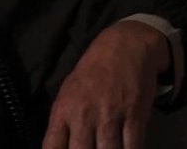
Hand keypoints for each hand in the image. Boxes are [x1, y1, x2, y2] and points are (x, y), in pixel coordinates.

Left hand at [42, 20, 170, 148]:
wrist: (123, 47)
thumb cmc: (91, 73)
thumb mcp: (68, 93)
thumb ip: (63, 122)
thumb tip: (61, 147)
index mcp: (63, 110)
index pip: (52, 146)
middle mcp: (83, 115)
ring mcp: (109, 115)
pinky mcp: (134, 115)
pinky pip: (133, 147)